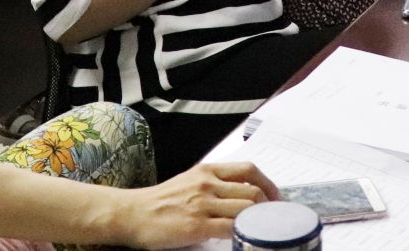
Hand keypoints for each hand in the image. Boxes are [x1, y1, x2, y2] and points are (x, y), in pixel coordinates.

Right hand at [114, 161, 276, 246]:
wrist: (132, 214)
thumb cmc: (160, 201)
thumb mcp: (189, 181)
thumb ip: (214, 185)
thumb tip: (240, 196)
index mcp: (207, 170)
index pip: (249, 170)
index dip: (268, 185)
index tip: (276, 198)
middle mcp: (207, 183)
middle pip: (253, 191)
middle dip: (270, 207)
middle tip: (276, 218)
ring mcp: (203, 204)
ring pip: (246, 209)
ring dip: (261, 221)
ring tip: (266, 230)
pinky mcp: (197, 226)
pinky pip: (231, 228)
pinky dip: (244, 233)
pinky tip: (247, 238)